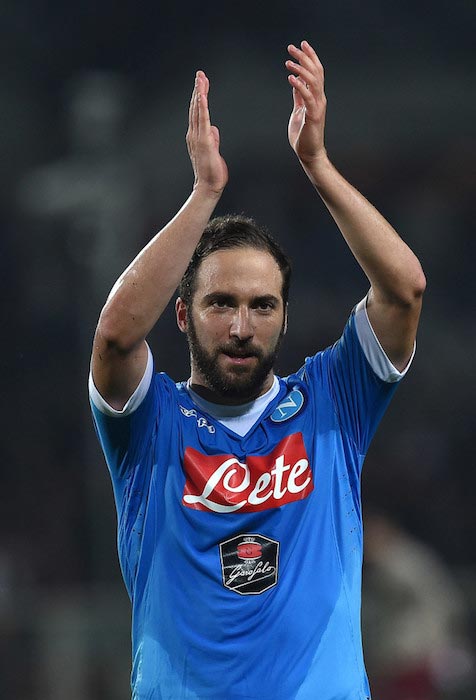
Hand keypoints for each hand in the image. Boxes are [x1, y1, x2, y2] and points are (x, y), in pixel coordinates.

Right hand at [186, 70, 227, 195]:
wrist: (208, 186)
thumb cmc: (211, 172)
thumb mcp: (213, 151)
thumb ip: (213, 138)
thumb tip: (214, 129)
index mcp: (197, 135)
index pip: (198, 112)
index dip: (199, 96)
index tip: (201, 82)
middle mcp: (194, 134)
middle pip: (195, 107)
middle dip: (198, 89)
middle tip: (200, 74)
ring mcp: (197, 137)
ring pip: (198, 111)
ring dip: (199, 94)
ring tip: (200, 79)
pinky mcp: (204, 141)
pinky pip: (202, 121)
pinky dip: (201, 107)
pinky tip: (202, 96)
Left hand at [285, 41, 326, 166]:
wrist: (309, 153)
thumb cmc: (303, 135)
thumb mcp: (298, 111)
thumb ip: (299, 97)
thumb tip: (296, 82)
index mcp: (316, 97)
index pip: (316, 72)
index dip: (310, 57)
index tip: (301, 44)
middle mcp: (319, 99)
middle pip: (315, 72)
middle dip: (304, 57)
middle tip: (292, 47)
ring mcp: (318, 106)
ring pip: (313, 81)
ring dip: (301, 68)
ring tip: (288, 61)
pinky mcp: (313, 115)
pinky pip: (307, 96)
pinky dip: (299, 85)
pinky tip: (291, 78)